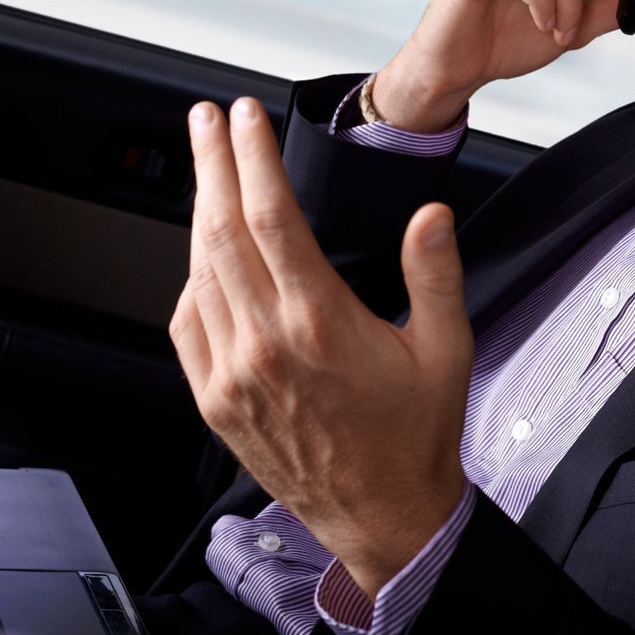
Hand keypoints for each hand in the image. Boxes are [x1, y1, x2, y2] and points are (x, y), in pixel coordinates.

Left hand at [170, 96, 473, 599]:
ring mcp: (232, 374)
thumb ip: (436, 274)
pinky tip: (205, 253)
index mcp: (319, 323)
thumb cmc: (414, 436)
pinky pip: (188, 322)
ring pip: (199, 271)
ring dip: (199, 211)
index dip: (251, 157)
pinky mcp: (215, 400)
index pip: (269, 216)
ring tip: (206, 170)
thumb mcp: (446, 349)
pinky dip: (192, 276)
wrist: (383, 516)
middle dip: (210, 163)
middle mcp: (266, 345)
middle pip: (221, 229)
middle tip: (206, 121)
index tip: (245, 117)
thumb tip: (430, 216)